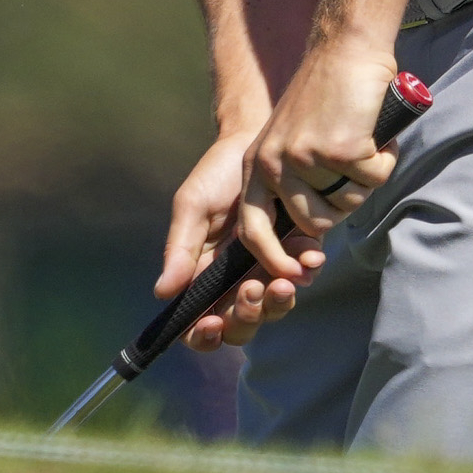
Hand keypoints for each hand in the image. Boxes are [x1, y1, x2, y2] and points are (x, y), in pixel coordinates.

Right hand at [161, 127, 316, 352]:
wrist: (254, 138)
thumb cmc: (216, 174)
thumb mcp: (192, 206)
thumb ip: (180, 248)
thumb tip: (162, 291)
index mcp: (204, 275)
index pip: (199, 322)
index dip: (204, 334)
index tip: (213, 323)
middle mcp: (234, 279)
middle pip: (240, 324)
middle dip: (248, 315)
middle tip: (253, 289)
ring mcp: (266, 268)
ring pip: (273, 307)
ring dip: (279, 300)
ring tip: (285, 279)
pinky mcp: (294, 252)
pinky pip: (302, 274)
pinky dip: (306, 269)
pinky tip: (310, 255)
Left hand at [246, 26, 403, 251]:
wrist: (345, 47)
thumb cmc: (327, 97)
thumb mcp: (292, 141)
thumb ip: (295, 184)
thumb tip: (311, 237)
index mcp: (256, 165)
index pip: (254, 231)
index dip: (275, 259)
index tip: (296, 274)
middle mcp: (274, 164)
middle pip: (315, 224)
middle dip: (344, 204)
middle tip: (353, 167)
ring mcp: (306, 158)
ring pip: (348, 204)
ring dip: (365, 180)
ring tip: (362, 143)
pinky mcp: (339, 149)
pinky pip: (374, 178)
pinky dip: (384, 159)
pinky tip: (375, 132)